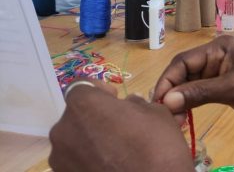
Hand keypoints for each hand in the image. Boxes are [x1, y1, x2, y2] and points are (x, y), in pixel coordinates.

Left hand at [49, 79, 191, 171]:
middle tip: (120, 130)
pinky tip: (111, 168)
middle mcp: (63, 129)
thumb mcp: (157, 113)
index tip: (116, 101)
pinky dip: (89, 163)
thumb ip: (136, 104)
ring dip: (91, 142)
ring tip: (116, 154)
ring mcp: (59, 159)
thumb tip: (129, 105)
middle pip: (77, 116)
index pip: (82, 87)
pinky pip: (75, 163)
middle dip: (96, 119)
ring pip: (74, 141)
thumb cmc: (157, 147)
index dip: (100, 91)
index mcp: (84, 104)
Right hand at [153, 36, 233, 121]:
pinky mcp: (222, 86)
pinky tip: (183, 117)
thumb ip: (199, 93)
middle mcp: (214, 56)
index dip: (168, 80)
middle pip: (184, 72)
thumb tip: (167, 101)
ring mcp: (218, 72)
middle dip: (172, 92)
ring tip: (174, 120)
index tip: (158, 101)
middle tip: (165, 115)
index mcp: (217, 47)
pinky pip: (199, 93)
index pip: (183, 61)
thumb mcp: (231, 88)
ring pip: (189, 84)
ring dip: (180, 100)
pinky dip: (190, 104)